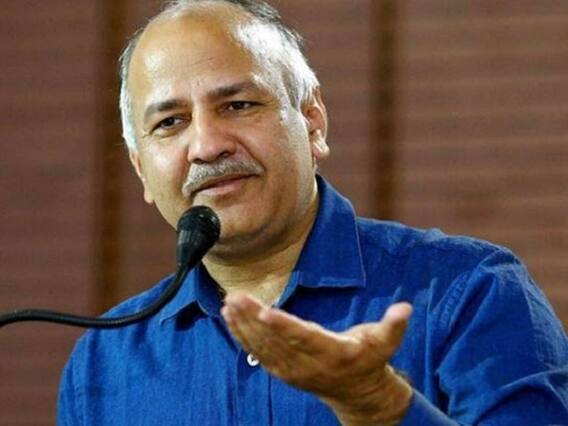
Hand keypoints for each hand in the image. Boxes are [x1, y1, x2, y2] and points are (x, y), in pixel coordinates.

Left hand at [221, 293, 412, 424]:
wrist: (357, 393)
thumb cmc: (370, 359)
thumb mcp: (385, 343)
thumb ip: (394, 325)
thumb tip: (406, 308)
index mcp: (332, 352)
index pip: (303, 336)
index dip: (283, 324)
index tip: (263, 309)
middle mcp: (308, 363)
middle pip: (276, 339)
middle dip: (253, 318)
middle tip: (235, 297)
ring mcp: (292, 369)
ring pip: (262, 346)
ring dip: (242, 325)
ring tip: (227, 303)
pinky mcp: (282, 370)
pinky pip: (258, 353)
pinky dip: (242, 336)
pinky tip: (229, 318)